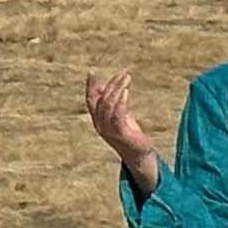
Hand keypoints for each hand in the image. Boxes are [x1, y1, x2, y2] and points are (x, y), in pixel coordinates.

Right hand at [85, 69, 162, 194]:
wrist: (138, 154)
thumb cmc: (128, 133)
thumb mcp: (118, 114)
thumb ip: (111, 101)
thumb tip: (104, 86)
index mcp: (97, 119)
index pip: (90, 100)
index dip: (89, 86)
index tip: (91, 72)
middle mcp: (100, 125)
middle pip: (101, 100)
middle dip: (111, 84)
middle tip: (123, 73)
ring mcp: (109, 130)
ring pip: (108, 105)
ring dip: (117, 89)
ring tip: (127, 78)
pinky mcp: (120, 134)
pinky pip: (117, 115)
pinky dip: (121, 102)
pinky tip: (126, 92)